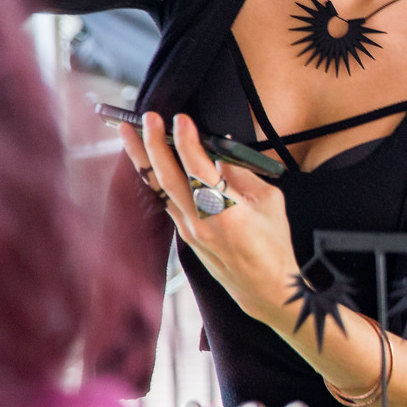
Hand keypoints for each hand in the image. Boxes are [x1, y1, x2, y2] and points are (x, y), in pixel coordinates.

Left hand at [121, 113, 297, 327]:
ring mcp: (189, 230)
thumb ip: (243, 175)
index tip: (181, 119)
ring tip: (131, 135)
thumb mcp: (270, 202)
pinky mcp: (187, 237)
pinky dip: (156, 180)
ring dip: (144, 160)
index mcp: (226, 210)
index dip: (187, 140)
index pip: (197, 166)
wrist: (266, 288)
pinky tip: (151, 165)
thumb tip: (222, 151)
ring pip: (159, 190)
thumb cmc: (275, 246)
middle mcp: (200, 221)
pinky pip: (166, 202)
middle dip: (153, 143)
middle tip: (148, 117)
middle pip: (167, 176)